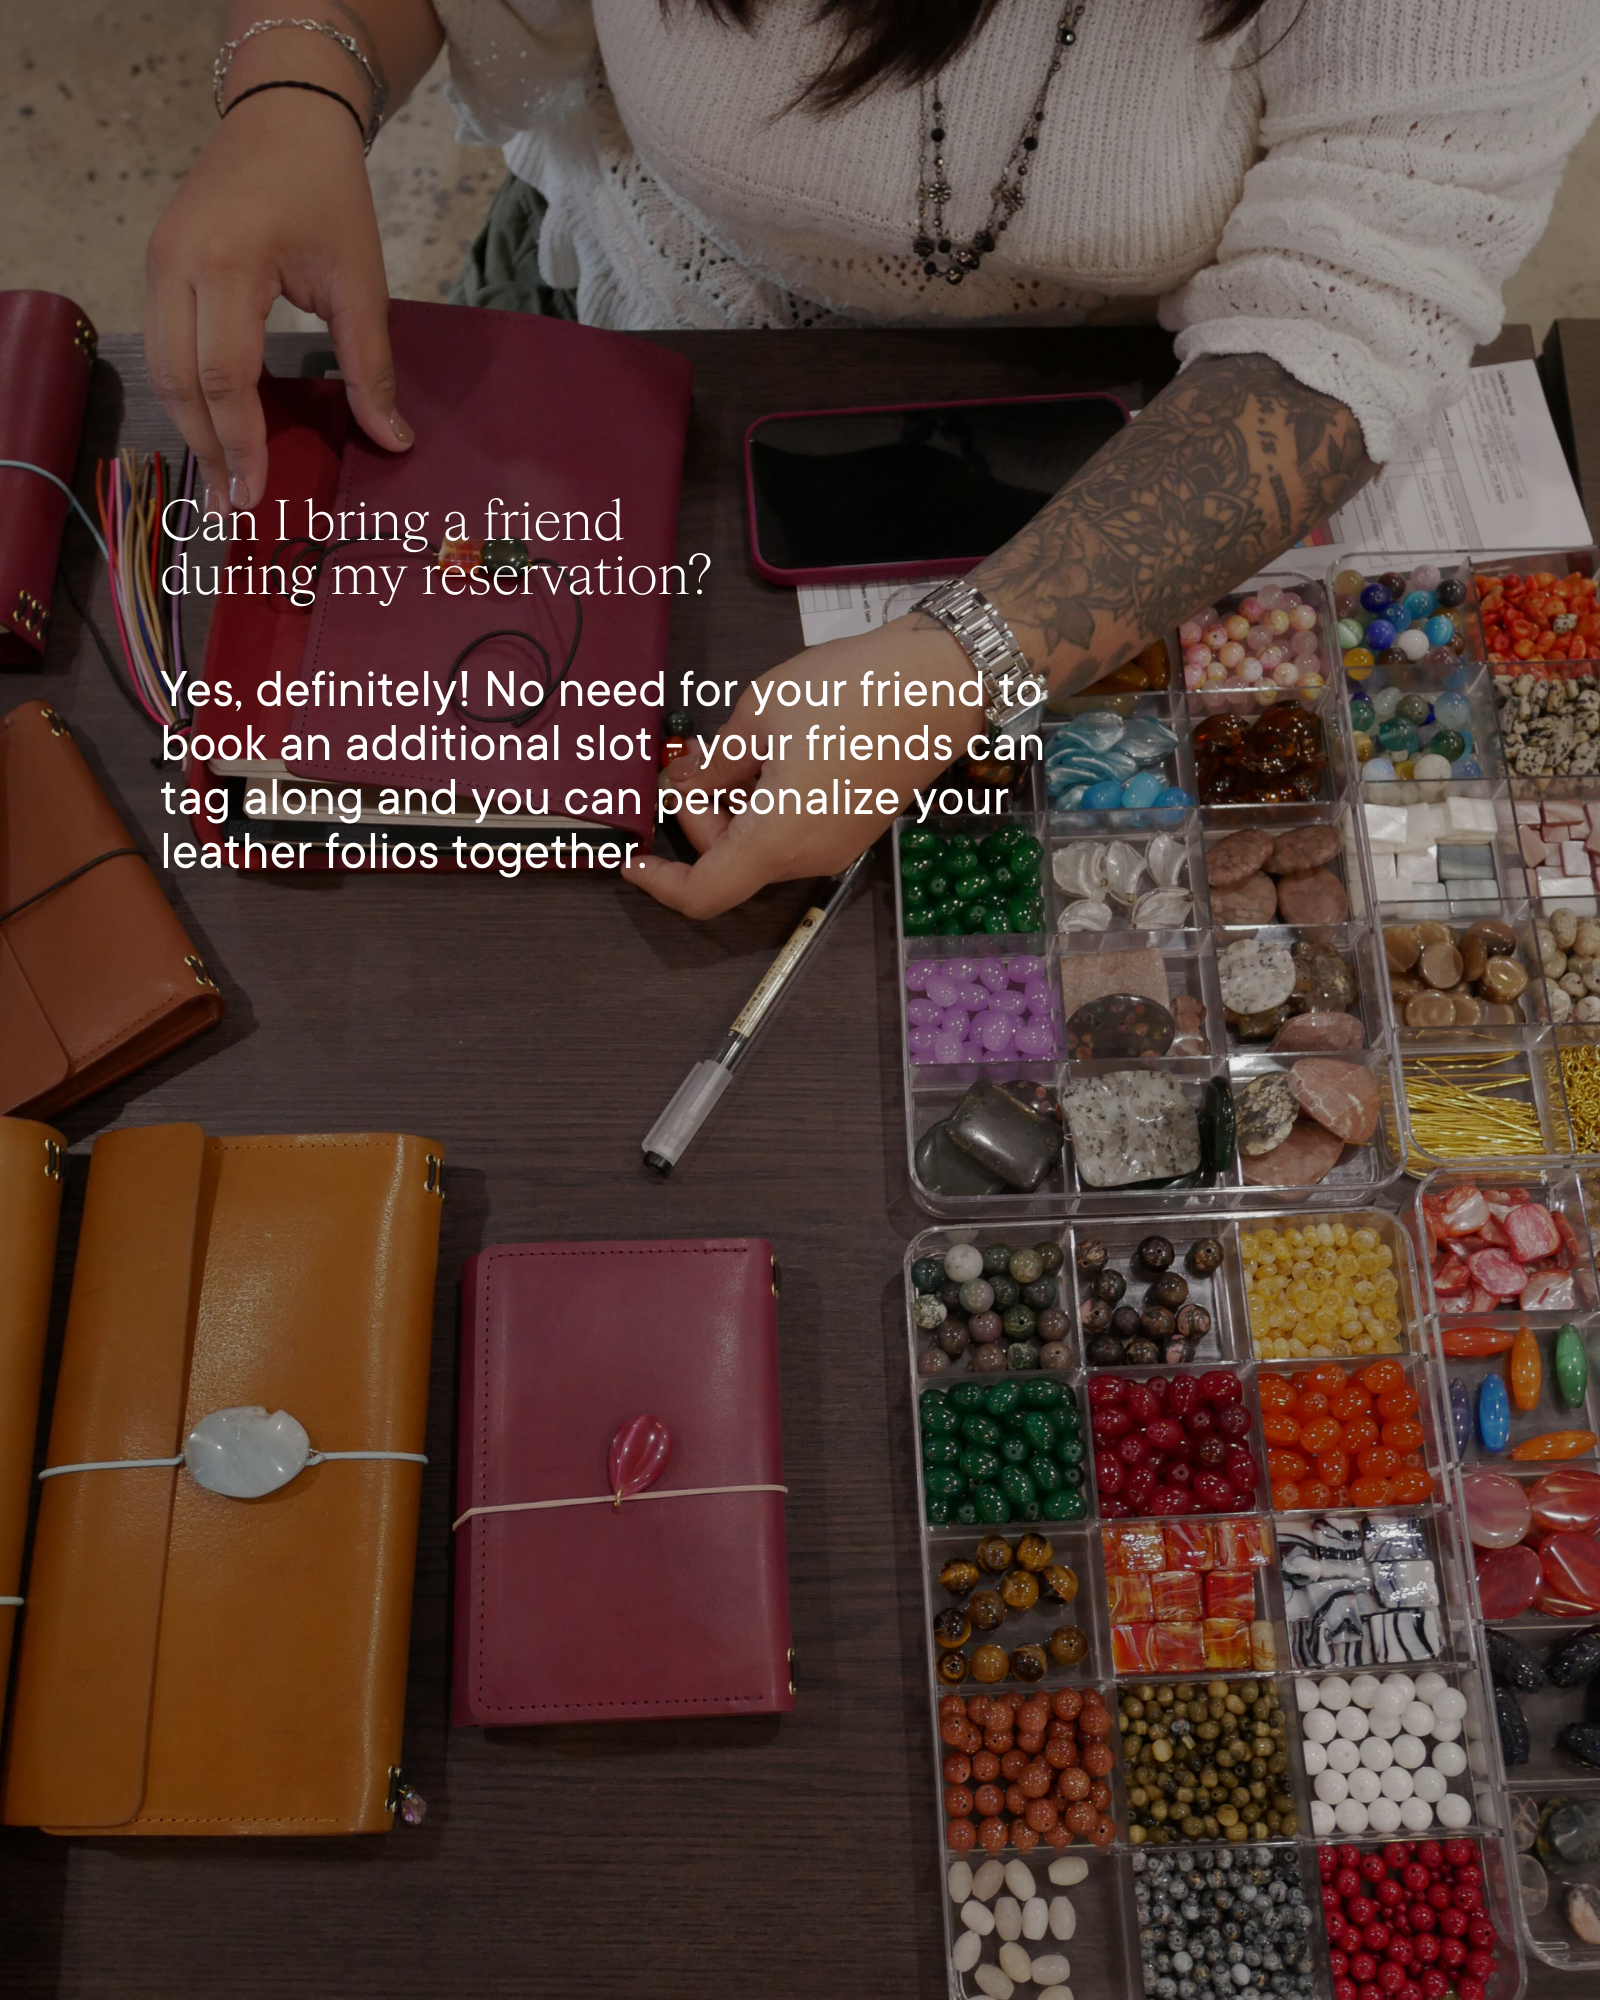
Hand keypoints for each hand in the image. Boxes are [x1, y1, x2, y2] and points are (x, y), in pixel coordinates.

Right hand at [145, 88, 410, 513]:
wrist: (283, 116)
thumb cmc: (327, 191)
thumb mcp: (360, 281)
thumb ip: (372, 367)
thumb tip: (394, 442)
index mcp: (227, 265)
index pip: (225, 376)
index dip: (240, 443)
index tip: (255, 495)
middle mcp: (177, 265)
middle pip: (181, 382)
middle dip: (209, 449)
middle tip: (235, 507)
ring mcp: (158, 263)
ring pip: (162, 368)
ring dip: (193, 428)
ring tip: (225, 480)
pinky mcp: (158, 266)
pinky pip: (164, 345)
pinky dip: (189, 393)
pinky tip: (219, 428)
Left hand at [625, 617, 982, 917]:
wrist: (940, 683)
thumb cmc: (859, 693)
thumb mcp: (760, 714)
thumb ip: (712, 760)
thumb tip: (683, 780)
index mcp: (777, 837)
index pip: (702, 893)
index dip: (658, 882)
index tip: (632, 857)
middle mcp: (808, 856)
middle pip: (726, 862)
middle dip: (697, 814)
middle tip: (691, 758)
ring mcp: (834, 846)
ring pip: (757, 846)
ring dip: (732, 806)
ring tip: (738, 743)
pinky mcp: (850, 829)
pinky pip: (789, 832)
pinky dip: (764, 804)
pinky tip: (770, 753)